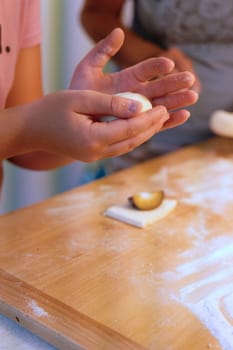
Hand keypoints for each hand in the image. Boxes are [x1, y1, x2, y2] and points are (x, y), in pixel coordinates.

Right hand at [25, 89, 168, 161]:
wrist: (32, 129)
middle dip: (151, 127)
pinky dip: (132, 137)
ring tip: (158, 120)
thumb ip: (111, 103)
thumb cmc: (51, 109)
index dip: (149, 119)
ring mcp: (94, 156)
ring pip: (127, 146)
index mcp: (93, 139)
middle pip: (133, 141)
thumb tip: (140, 106)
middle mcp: (96, 152)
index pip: (130, 129)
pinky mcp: (93, 154)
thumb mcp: (80, 99)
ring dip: (144, 134)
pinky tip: (139, 127)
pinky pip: (119, 146)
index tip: (164, 108)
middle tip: (166, 112)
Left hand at [70, 28, 197, 129]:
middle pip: (159, 87)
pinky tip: (183, 116)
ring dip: (177, 101)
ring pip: (161, 104)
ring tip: (193, 97)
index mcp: (126, 78)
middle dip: (174, 84)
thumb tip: (118, 31)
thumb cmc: (79, 92)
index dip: (156, 66)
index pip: (145, 70)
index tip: (169, 62)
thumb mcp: (88, 68)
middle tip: (189, 79)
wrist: (74, 117)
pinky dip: (169, 121)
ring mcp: (138, 110)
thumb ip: (102, 51)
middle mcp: (136, 93)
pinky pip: (155, 123)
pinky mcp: (138, 124)